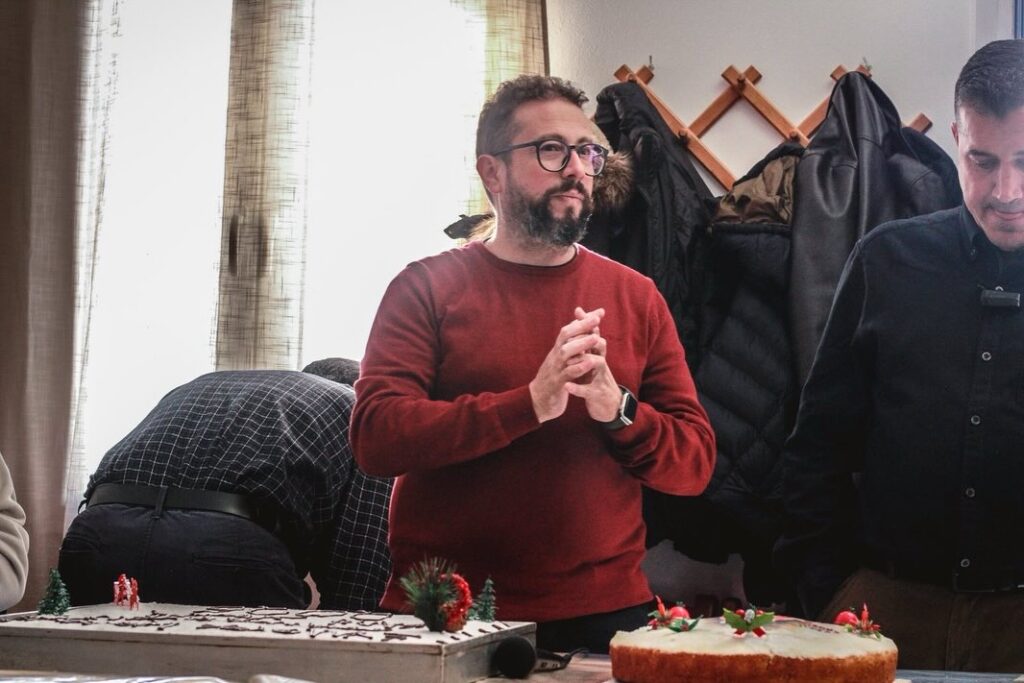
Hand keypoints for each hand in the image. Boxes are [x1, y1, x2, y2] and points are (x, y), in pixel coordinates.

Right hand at [529, 308, 604, 421]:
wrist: (537, 401)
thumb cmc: (553, 379)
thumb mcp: (561, 361)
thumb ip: (571, 348)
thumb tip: (580, 332)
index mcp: (557, 350)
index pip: (569, 330)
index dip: (583, 321)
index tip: (599, 313)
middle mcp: (555, 356)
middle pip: (565, 335)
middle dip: (581, 326)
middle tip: (596, 319)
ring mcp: (555, 368)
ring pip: (566, 352)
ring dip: (581, 344)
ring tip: (595, 339)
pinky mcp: (557, 383)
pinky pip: (567, 373)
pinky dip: (578, 367)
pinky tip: (589, 362)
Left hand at [564, 307, 620, 422]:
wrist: (611, 407)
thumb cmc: (598, 381)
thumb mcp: (594, 363)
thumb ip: (589, 346)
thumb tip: (587, 327)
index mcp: (598, 356)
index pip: (594, 336)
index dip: (587, 324)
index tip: (578, 311)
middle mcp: (601, 364)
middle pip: (599, 346)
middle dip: (590, 337)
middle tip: (579, 330)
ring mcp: (600, 379)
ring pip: (596, 365)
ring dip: (584, 361)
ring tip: (570, 360)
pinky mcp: (597, 394)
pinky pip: (588, 391)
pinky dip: (577, 388)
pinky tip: (567, 386)